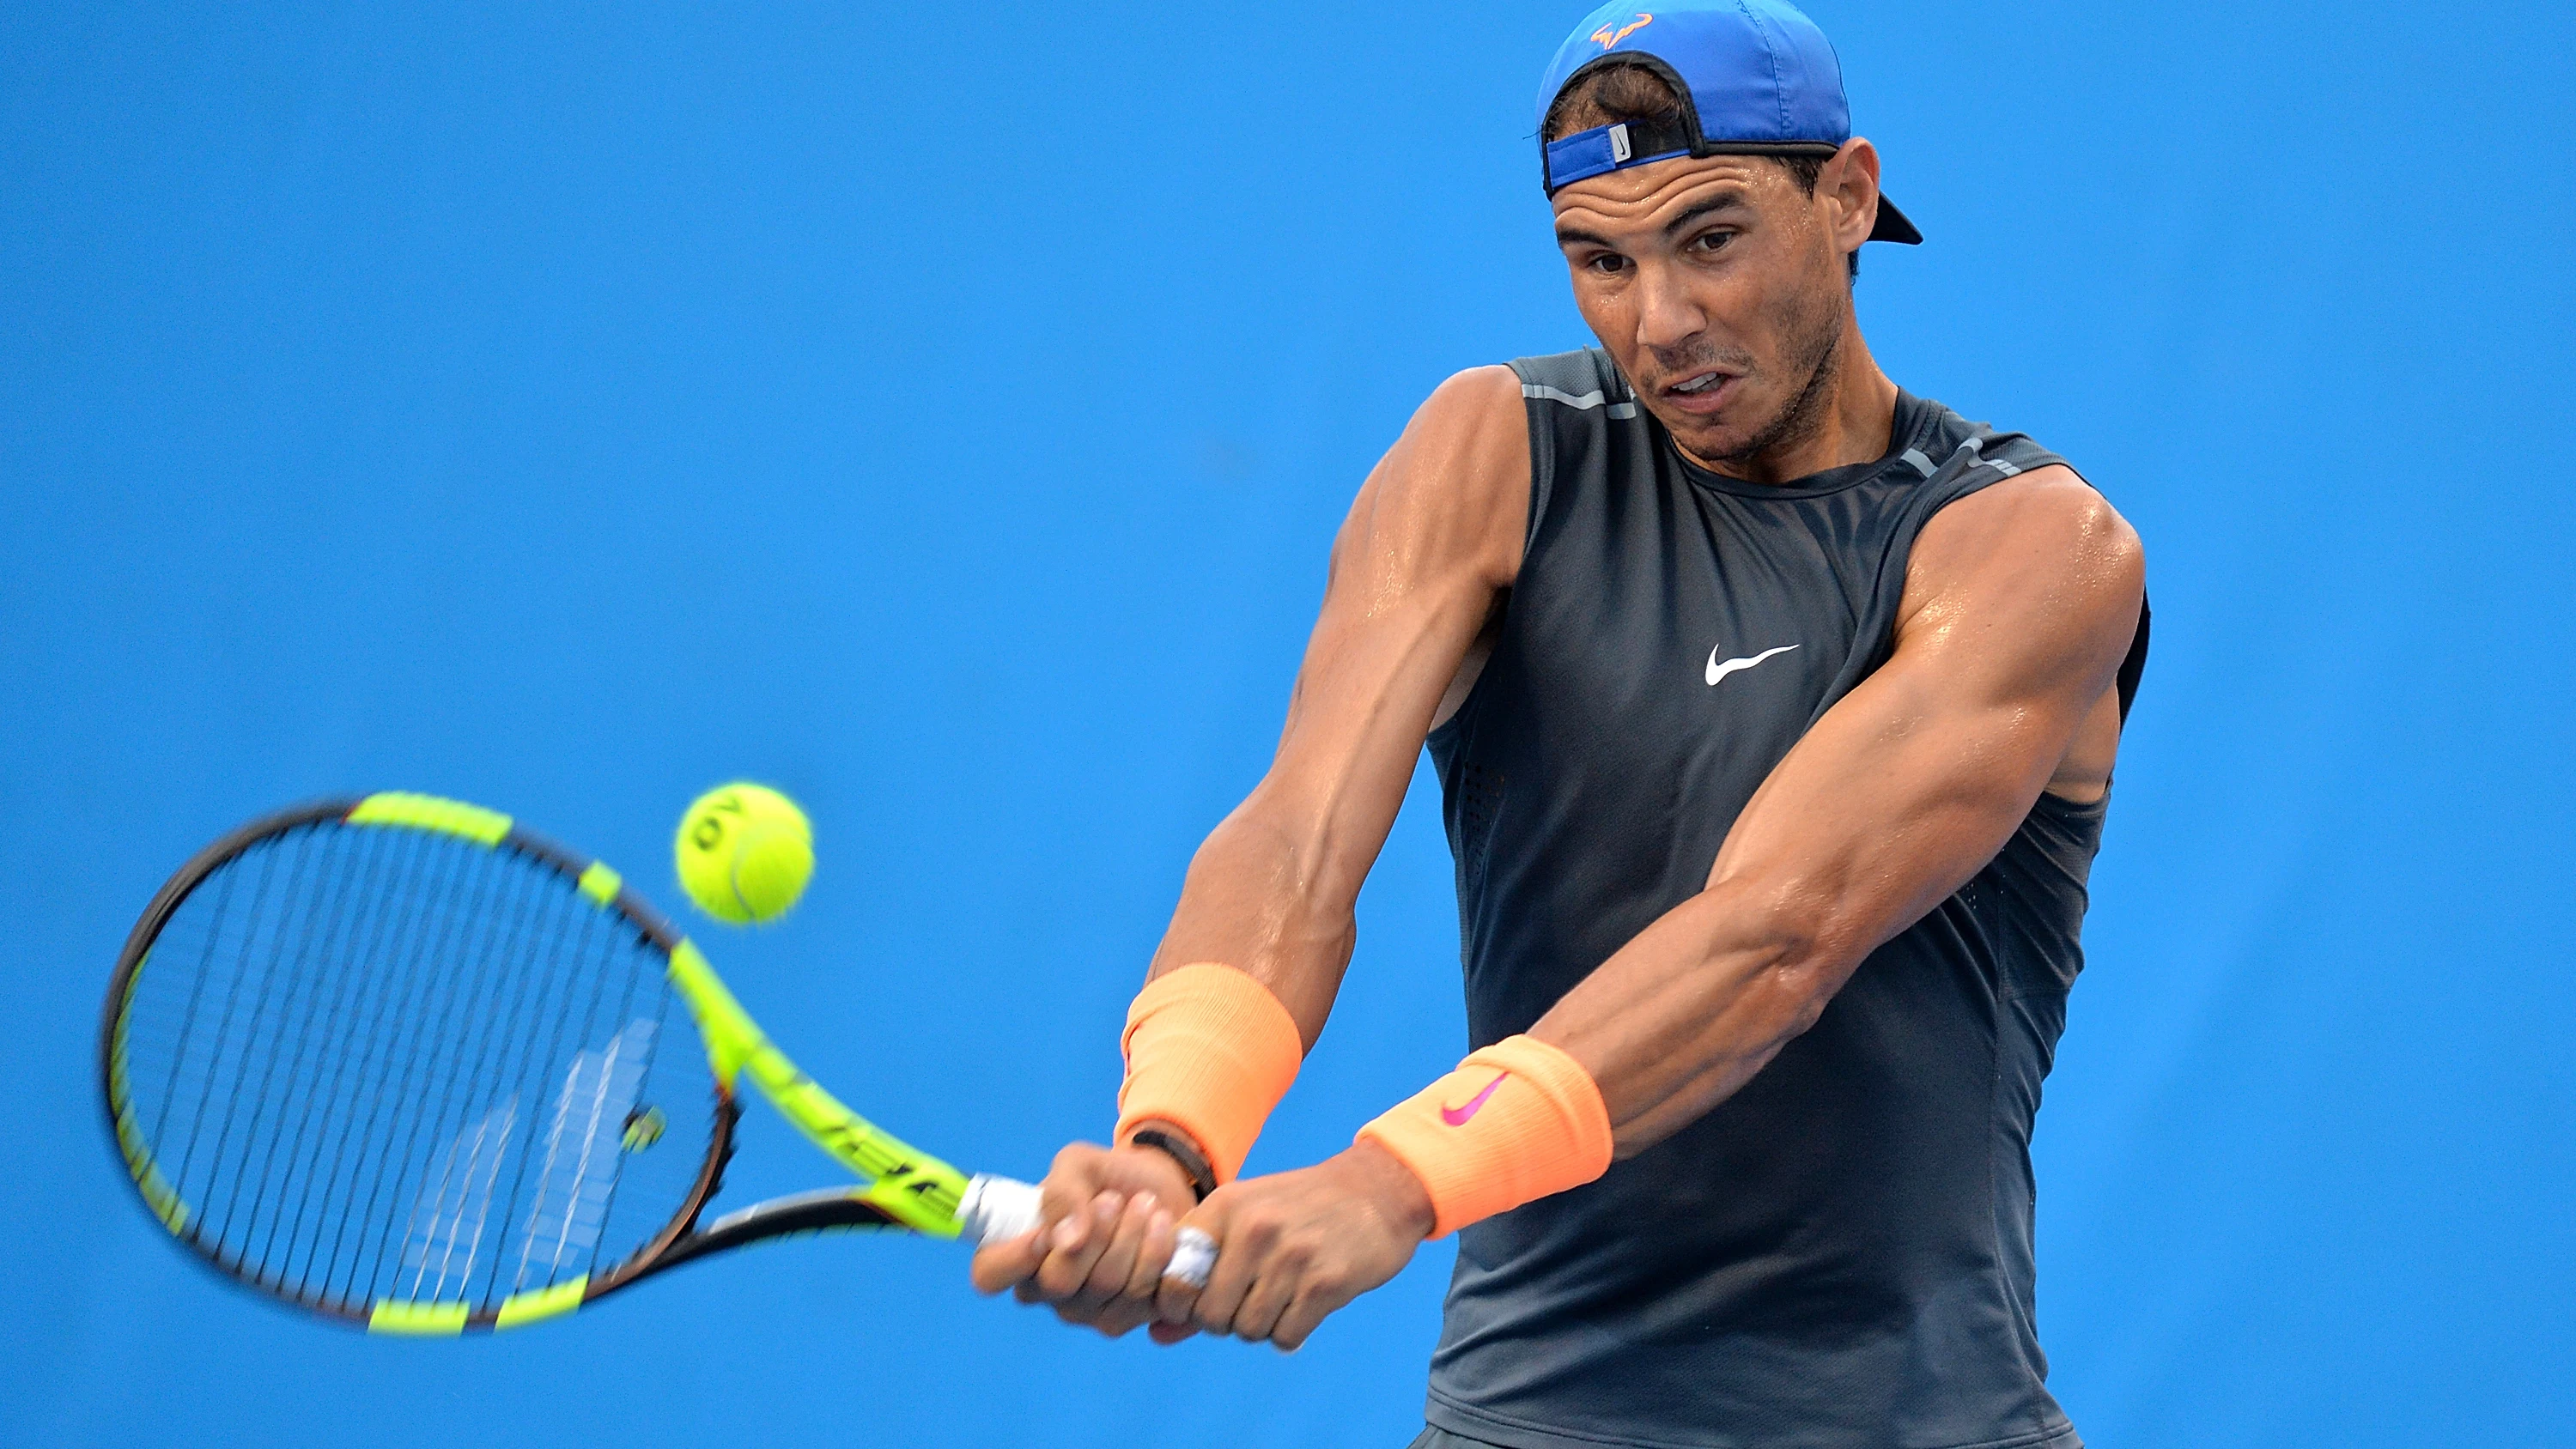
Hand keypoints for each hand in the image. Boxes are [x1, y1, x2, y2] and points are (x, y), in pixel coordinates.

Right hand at [968, 1138, 1198, 1337]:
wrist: (1161, 1189)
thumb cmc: (1106, 1178)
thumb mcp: (1078, 1165)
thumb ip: (1062, 1193)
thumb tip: (1065, 1240)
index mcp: (1020, 1253)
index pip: (990, 1274)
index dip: (1013, 1258)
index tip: (1045, 1231)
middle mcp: (1047, 1292)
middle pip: (1059, 1282)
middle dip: (1094, 1233)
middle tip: (1114, 1199)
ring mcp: (1088, 1312)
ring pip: (1108, 1286)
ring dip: (1133, 1235)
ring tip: (1147, 1205)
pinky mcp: (1130, 1318)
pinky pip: (1144, 1297)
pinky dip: (1159, 1254)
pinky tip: (1164, 1228)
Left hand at [1158, 1139, 1432, 1350]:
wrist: (1377, 1190)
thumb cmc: (1300, 1210)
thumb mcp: (1245, 1221)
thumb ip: (1198, 1276)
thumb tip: (1155, 1335)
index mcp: (1224, 1207)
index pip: (1172, 1278)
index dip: (1182, 1305)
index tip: (1204, 1302)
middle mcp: (1253, 1228)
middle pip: (1210, 1315)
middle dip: (1227, 1321)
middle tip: (1251, 1301)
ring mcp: (1290, 1255)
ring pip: (1248, 1330)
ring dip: (1262, 1326)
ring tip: (1281, 1298)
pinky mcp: (1325, 1282)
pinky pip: (1285, 1336)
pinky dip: (1291, 1332)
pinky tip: (1305, 1305)